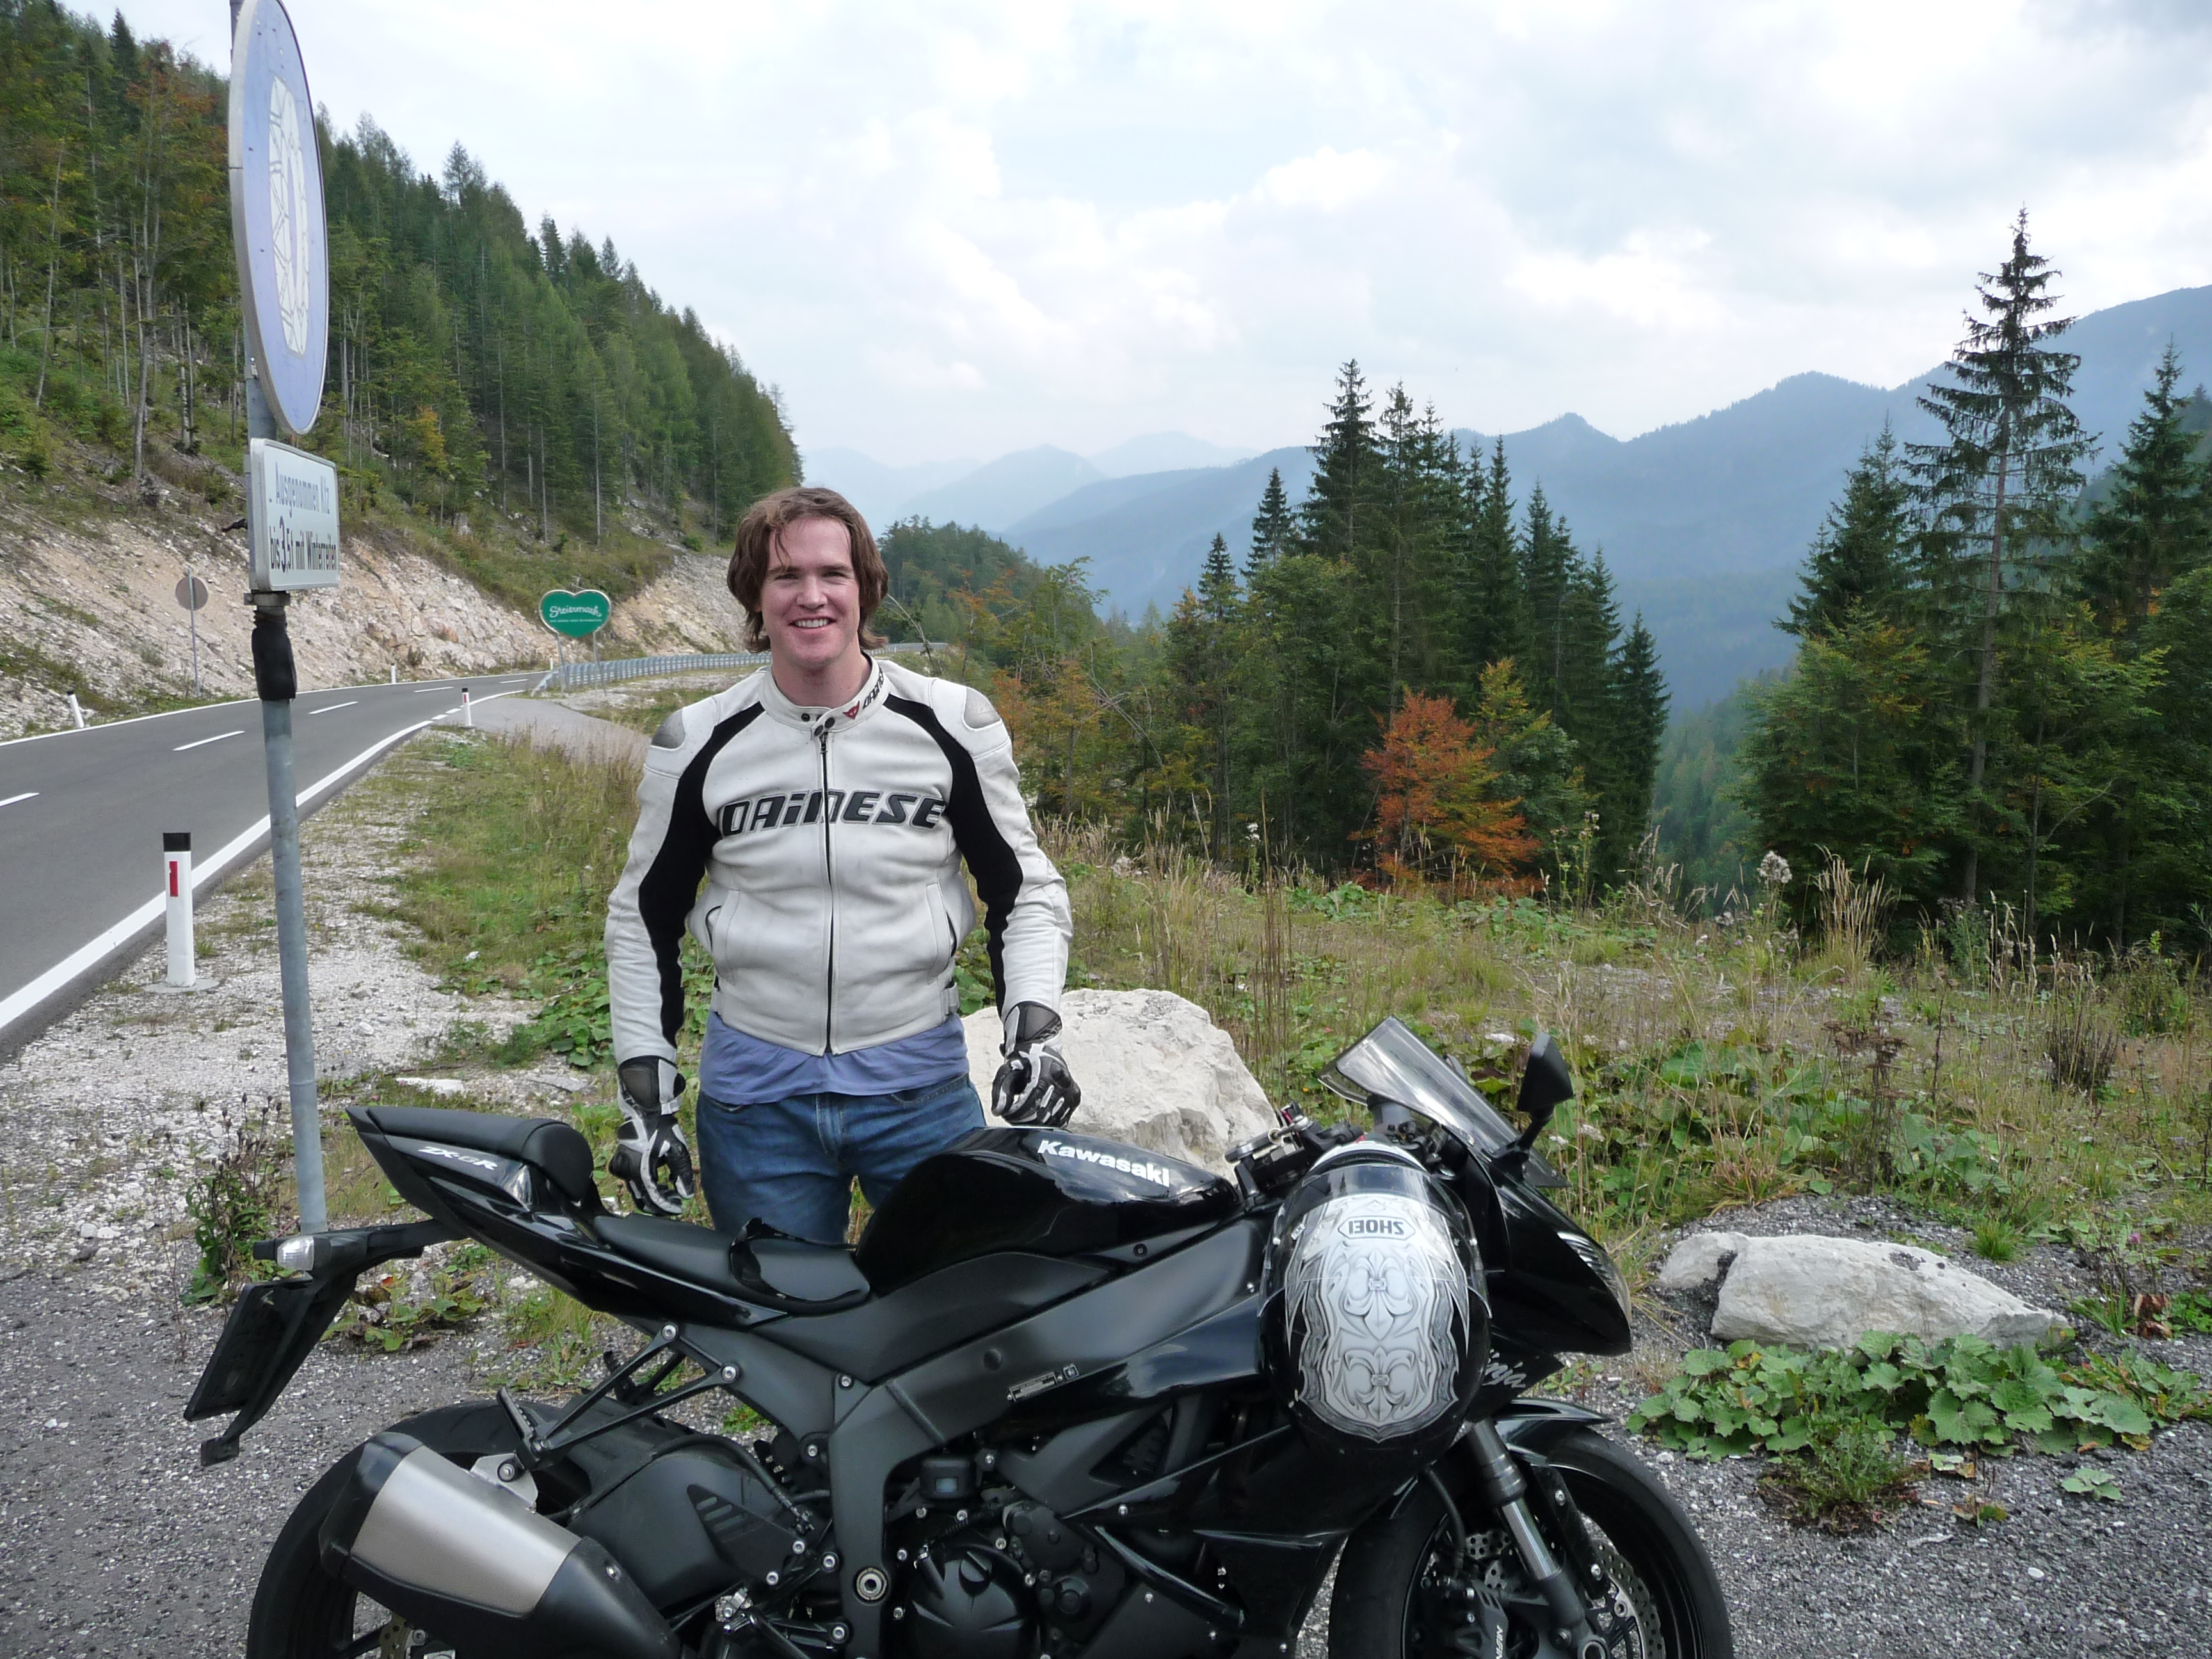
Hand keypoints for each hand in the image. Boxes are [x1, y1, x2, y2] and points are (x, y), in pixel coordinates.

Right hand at [611, 1057, 694, 1216]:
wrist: (646, 1110)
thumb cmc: (662, 1128)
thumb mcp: (677, 1150)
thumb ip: (682, 1175)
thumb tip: (686, 1195)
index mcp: (640, 1170)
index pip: (653, 1197)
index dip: (667, 1207)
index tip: (678, 1210)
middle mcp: (626, 1171)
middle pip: (642, 1197)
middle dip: (659, 1203)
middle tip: (674, 1203)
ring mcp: (620, 1166)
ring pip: (636, 1189)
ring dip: (652, 1194)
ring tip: (669, 1192)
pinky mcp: (619, 1161)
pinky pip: (630, 1179)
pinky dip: (643, 1184)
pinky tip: (657, 1179)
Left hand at [993, 1002, 1079, 1127]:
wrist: (1044, 1054)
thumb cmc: (1024, 1063)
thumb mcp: (1009, 1070)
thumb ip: (1001, 1090)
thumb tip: (997, 1111)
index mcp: (1048, 1069)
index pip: (1035, 1097)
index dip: (1020, 1111)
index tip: (1007, 1116)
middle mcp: (1064, 1080)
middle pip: (1045, 1111)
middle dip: (1026, 1120)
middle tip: (1013, 1121)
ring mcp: (1072, 1090)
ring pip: (1054, 1118)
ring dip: (1036, 1124)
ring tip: (1022, 1121)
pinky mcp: (1076, 1099)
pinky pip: (1062, 1119)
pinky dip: (1048, 1123)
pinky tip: (1036, 1120)